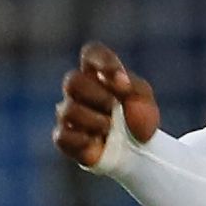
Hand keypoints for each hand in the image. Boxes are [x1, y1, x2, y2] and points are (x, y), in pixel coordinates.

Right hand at [52, 42, 157, 169]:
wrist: (139, 152)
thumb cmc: (138, 119)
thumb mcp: (143, 98)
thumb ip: (132, 85)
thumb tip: (115, 82)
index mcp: (98, 73)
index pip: (92, 53)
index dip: (104, 62)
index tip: (122, 82)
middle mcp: (79, 90)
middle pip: (72, 80)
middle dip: (97, 96)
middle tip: (114, 108)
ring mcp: (68, 113)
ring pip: (68, 110)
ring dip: (95, 121)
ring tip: (109, 129)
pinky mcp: (64, 138)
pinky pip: (62, 136)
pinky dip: (84, 140)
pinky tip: (97, 142)